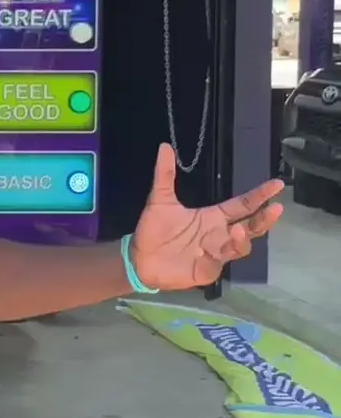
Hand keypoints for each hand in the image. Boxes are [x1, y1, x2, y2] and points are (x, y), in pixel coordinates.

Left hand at [130, 144, 284, 290]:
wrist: (139, 257)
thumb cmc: (155, 229)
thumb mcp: (160, 199)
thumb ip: (164, 174)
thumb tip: (165, 146)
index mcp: (213, 217)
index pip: (242, 205)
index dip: (260, 195)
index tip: (277, 184)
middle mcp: (220, 235)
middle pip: (251, 227)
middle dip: (264, 219)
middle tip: (276, 208)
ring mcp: (216, 254)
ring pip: (241, 247)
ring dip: (242, 239)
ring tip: (238, 228)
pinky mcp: (207, 271)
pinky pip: (216, 265)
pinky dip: (213, 258)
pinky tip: (204, 252)